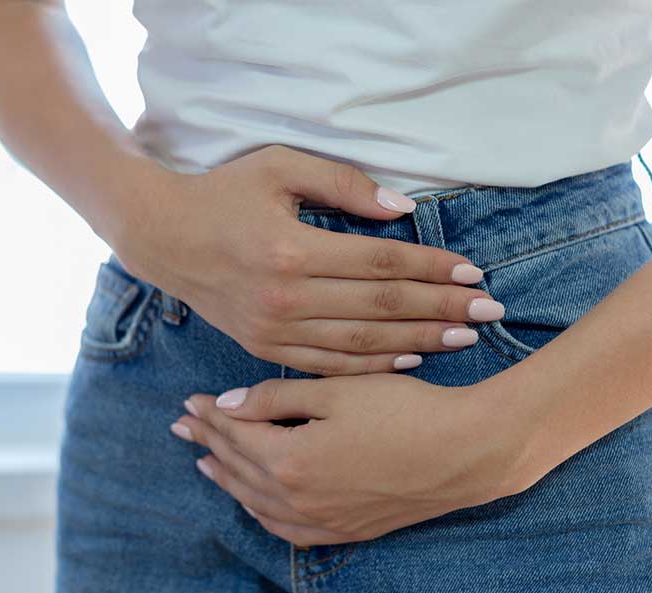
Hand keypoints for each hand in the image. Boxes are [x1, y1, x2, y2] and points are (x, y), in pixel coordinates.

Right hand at [113, 144, 504, 375]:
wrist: (162, 238)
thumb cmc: (222, 194)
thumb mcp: (277, 167)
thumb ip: (342, 185)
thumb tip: (402, 209)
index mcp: (292, 250)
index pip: (382, 262)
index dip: (433, 267)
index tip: (474, 273)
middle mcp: (287, 298)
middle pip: (382, 306)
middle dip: (441, 308)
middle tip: (489, 312)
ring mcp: (275, 330)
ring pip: (362, 343)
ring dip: (418, 340)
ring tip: (464, 338)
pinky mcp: (265, 348)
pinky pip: (330, 365)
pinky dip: (373, 366)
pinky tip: (410, 361)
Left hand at [169, 372, 534, 546]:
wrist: (464, 452)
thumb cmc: (404, 411)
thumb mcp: (337, 391)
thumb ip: (276, 398)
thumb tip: (226, 404)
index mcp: (290, 460)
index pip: (234, 436)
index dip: (209, 416)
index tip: (189, 400)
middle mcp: (298, 500)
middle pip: (239, 469)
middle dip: (208, 444)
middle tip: (183, 427)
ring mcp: (323, 520)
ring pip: (257, 503)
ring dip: (228, 480)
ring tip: (206, 464)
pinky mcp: (347, 530)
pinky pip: (287, 529)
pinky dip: (261, 512)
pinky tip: (256, 502)